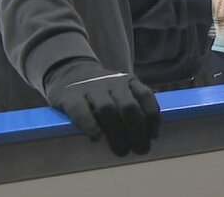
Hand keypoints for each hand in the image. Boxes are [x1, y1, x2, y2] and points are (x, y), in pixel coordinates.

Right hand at [43, 58, 160, 156]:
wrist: (70, 72)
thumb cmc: (102, 91)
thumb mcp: (122, 90)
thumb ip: (135, 104)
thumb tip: (149, 134)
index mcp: (128, 81)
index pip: (146, 96)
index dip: (152, 118)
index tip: (153, 136)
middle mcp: (112, 83)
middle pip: (129, 106)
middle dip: (137, 130)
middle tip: (140, 149)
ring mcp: (91, 88)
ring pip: (107, 110)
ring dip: (117, 134)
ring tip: (121, 150)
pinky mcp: (70, 96)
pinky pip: (81, 111)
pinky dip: (90, 125)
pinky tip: (96, 138)